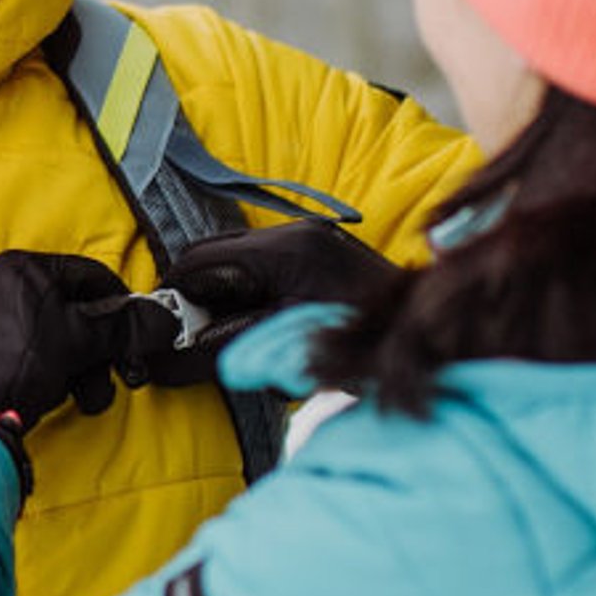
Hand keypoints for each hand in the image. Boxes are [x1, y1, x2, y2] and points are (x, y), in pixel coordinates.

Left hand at [0, 252, 130, 455]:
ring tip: (71, 401)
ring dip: (64, 372)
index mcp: (19, 269)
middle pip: (62, 314)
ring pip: (32, 340)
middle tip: (106, 383)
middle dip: (93, 355)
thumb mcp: (81, 343)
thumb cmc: (13, 370)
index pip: (89, 276)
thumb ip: (126, 327)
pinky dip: (19, 375)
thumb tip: (161, 319)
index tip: (136, 336)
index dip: (121, 308)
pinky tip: (25, 398)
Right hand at [159, 219, 398, 365]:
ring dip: (225, 300)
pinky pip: (264, 267)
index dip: (172, 299)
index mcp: (283, 250)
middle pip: (211, 255)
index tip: (162, 335)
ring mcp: (310, 239)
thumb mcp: (283, 351)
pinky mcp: (322, 252)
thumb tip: (160, 362)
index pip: (197, 262)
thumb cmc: (363, 346)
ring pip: (235, 261)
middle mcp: (294, 233)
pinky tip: (269, 329)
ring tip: (242, 339)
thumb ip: (219, 351)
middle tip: (195, 340)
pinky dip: (251, 296)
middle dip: (197, 299)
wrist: (436, 341)